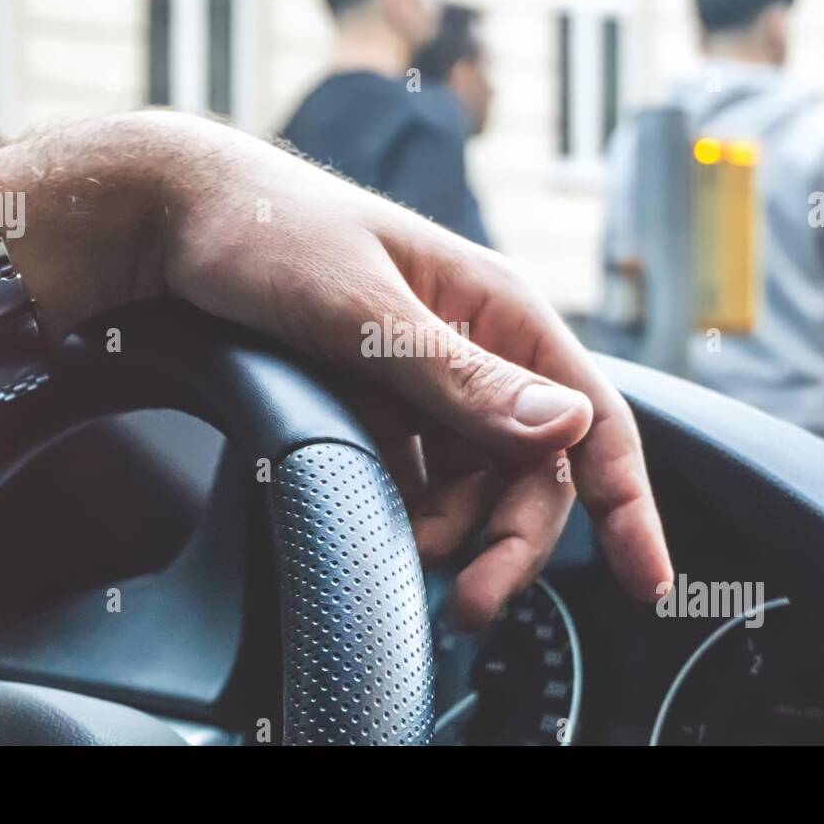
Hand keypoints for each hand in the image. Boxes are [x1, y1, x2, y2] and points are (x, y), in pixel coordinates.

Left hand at [154, 115, 673, 627]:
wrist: (175, 217)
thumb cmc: (272, 234)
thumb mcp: (363, 311)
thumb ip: (460, 376)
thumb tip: (568, 428)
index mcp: (498, 311)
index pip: (593, 416)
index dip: (628, 503)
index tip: (648, 581)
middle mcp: (477, 349)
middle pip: (535, 469)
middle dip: (513, 542)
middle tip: (471, 606)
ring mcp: (428, 380)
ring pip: (478, 484)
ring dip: (458, 534)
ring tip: (410, 560)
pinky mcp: (383, 402)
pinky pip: (421, 477)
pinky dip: (412, 514)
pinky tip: (386, 529)